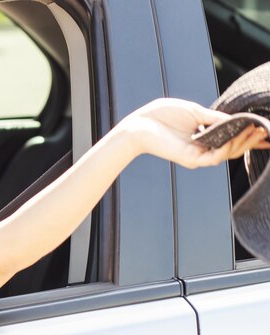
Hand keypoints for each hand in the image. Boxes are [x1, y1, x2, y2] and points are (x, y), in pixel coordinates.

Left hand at [115, 98, 269, 168]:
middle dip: (251, 140)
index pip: (231, 138)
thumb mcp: (195, 112)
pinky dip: (227, 148)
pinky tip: (237, 138)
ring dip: (243, 143)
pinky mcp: (191, 159)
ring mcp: (197, 155)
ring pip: (226, 153)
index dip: (249, 136)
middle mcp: (202, 148)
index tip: (266, 130)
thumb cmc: (163, 115)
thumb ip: (215, 117)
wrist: (140, 124)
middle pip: (232, 148)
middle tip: (266, 131)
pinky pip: (214, 156)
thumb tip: (237, 119)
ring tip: (257, 131)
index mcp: (203, 136)